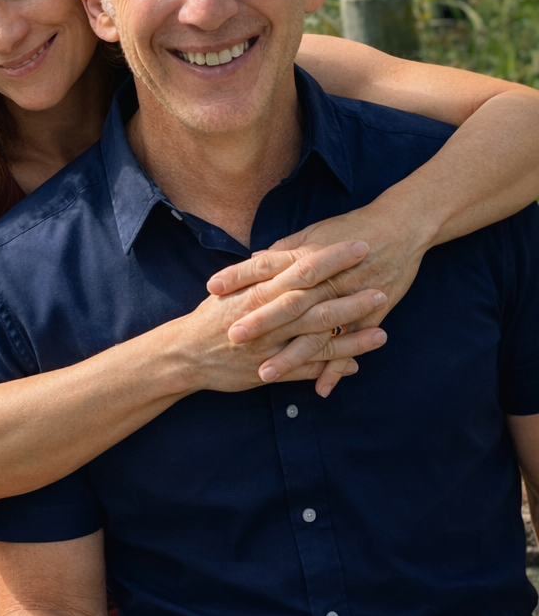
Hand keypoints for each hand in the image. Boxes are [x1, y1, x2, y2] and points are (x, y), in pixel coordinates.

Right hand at [177, 239, 387, 395]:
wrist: (183, 354)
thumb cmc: (208, 318)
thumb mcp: (232, 289)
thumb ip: (259, 273)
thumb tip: (281, 255)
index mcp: (259, 290)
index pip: (303, 268)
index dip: (333, 258)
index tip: (359, 245)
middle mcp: (267, 317)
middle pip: (316, 302)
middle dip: (351, 294)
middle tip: (382, 284)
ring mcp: (271, 345)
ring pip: (318, 338)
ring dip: (350, 335)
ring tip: (383, 330)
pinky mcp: (270, 370)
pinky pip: (307, 369)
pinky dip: (331, 367)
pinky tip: (358, 364)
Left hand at [211, 211, 426, 395]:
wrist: (403, 224)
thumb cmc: (354, 227)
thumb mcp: (315, 233)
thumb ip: (285, 251)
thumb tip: (256, 260)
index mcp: (308, 255)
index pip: (267, 266)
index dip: (240, 276)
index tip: (212, 288)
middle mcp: (326, 278)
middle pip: (288, 302)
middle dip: (260, 322)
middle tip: (231, 338)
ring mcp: (349, 297)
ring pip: (315, 331)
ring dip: (290, 355)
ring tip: (265, 373)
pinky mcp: (371, 314)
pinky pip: (351, 345)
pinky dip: (336, 369)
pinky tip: (319, 391)